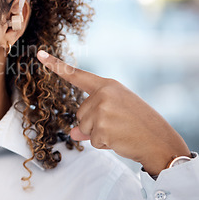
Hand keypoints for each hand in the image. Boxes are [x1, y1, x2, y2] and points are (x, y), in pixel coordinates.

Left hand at [37, 50, 189, 175]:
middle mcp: (103, 94)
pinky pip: (92, 141)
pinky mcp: (102, 128)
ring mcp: (102, 110)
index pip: (77, 75)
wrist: (160, 141)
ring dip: (99, 135)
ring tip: (120, 131)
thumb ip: (93, 117)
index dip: (56, 65)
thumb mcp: (115, 113)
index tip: (39, 55)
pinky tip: (120, 140)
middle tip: (118, 125)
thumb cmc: (139, 124)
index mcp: (107, 85)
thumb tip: (73, 133)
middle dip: (94, 125)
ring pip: (83, 128)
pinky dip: (104, 144)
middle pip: (80, 114)